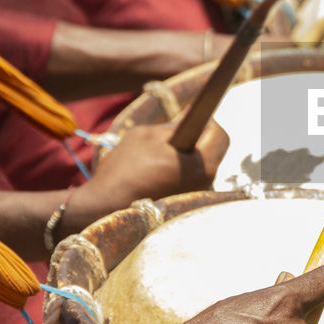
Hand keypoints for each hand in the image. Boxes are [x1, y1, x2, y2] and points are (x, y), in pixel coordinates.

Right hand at [64, 120, 227, 231]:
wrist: (104, 208)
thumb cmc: (125, 169)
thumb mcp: (147, 136)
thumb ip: (173, 125)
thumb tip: (191, 117)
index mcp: (202, 165)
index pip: (218, 134)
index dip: (205, 119)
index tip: (187, 115)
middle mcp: (207, 184)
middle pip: (213, 150)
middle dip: (196, 138)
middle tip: (169, 135)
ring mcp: (197, 197)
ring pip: (201, 165)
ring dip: (186, 156)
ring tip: (159, 155)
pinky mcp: (185, 205)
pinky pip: (189, 179)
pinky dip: (178, 171)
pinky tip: (156, 171)